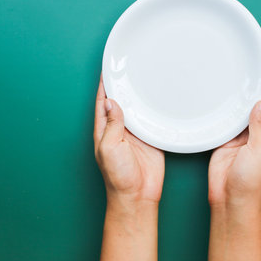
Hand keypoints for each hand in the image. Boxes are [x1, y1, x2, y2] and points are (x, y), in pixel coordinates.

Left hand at [94, 75, 163, 260]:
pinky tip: (157, 98)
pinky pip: (151, 119)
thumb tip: (111, 101)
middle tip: (129, 65)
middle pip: (120, 101)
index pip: (103, 101)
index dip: (105, 84)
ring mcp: (135, 133)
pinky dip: (153, 109)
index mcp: (104, 129)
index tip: (109, 66)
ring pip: (136, 108)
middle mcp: (119, 128)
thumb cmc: (118, 176)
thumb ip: (112, 124)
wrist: (137, 195)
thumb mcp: (110, 148)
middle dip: (122, 84)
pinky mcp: (150, 138)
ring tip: (144, 76)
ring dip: (138, 94)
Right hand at [208, 83, 260, 209]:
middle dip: (255, 98)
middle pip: (260, 112)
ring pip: (243, 117)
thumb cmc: (252, 181)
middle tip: (247, 83)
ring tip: (234, 91)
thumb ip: (259, 125)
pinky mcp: (227, 144)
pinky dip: (226, 116)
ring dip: (240, 106)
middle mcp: (259, 138)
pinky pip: (228, 125)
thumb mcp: (260, 149)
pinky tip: (223, 107)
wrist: (231, 198)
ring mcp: (243, 141)